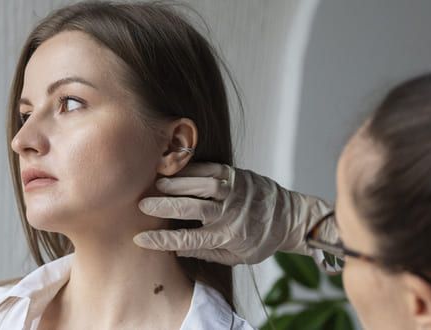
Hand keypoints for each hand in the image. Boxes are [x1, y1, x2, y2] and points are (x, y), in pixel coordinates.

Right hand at [133, 162, 331, 264]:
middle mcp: (231, 213)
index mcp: (229, 237)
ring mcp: (235, 191)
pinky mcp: (237, 174)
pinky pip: (210, 169)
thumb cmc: (261, 240)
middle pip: (193, 209)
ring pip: (201, 185)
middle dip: (165, 206)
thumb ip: (206, 252)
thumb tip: (175, 250)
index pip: (189, 240)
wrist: (290, 216)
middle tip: (141, 205)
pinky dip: (190, 169)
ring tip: (155, 185)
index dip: (163, 240)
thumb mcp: (236, 257)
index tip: (140, 239)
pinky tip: (173, 170)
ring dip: (176, 184)